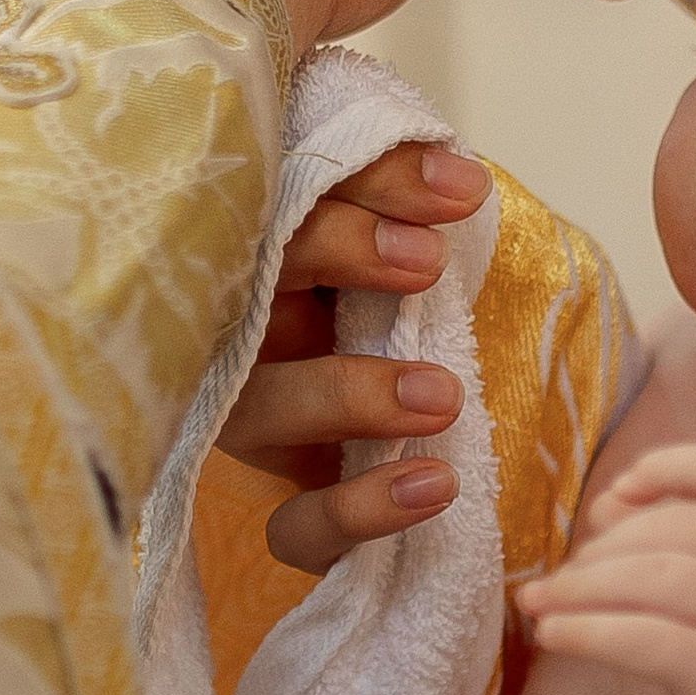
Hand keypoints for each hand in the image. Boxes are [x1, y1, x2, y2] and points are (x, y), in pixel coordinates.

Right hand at [218, 143, 492, 573]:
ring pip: (257, 409)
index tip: (456, 188)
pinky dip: (360, 510)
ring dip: (348, 394)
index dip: (364, 180)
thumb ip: (413, 202)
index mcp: (266, 252)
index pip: (283, 190)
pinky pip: (297, 527)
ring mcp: (258, 426)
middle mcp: (239, 334)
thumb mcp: (418, 244)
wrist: (448, 429)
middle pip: (243, 280)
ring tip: (442, 396)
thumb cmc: (411, 311)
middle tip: (427, 261)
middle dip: (339, 255)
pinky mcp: (290, 513)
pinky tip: (433, 486)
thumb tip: (451, 167)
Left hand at [516, 444, 695, 694]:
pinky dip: (588, 632)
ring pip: (655, 576)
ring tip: (540, 602)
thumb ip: (681, 545)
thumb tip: (604, 505)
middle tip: (562, 578)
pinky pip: (644, 639)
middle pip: (676, 526)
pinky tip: (552, 634)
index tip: (619, 488)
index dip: (671, 466)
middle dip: (604, 545)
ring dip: (583, 585)